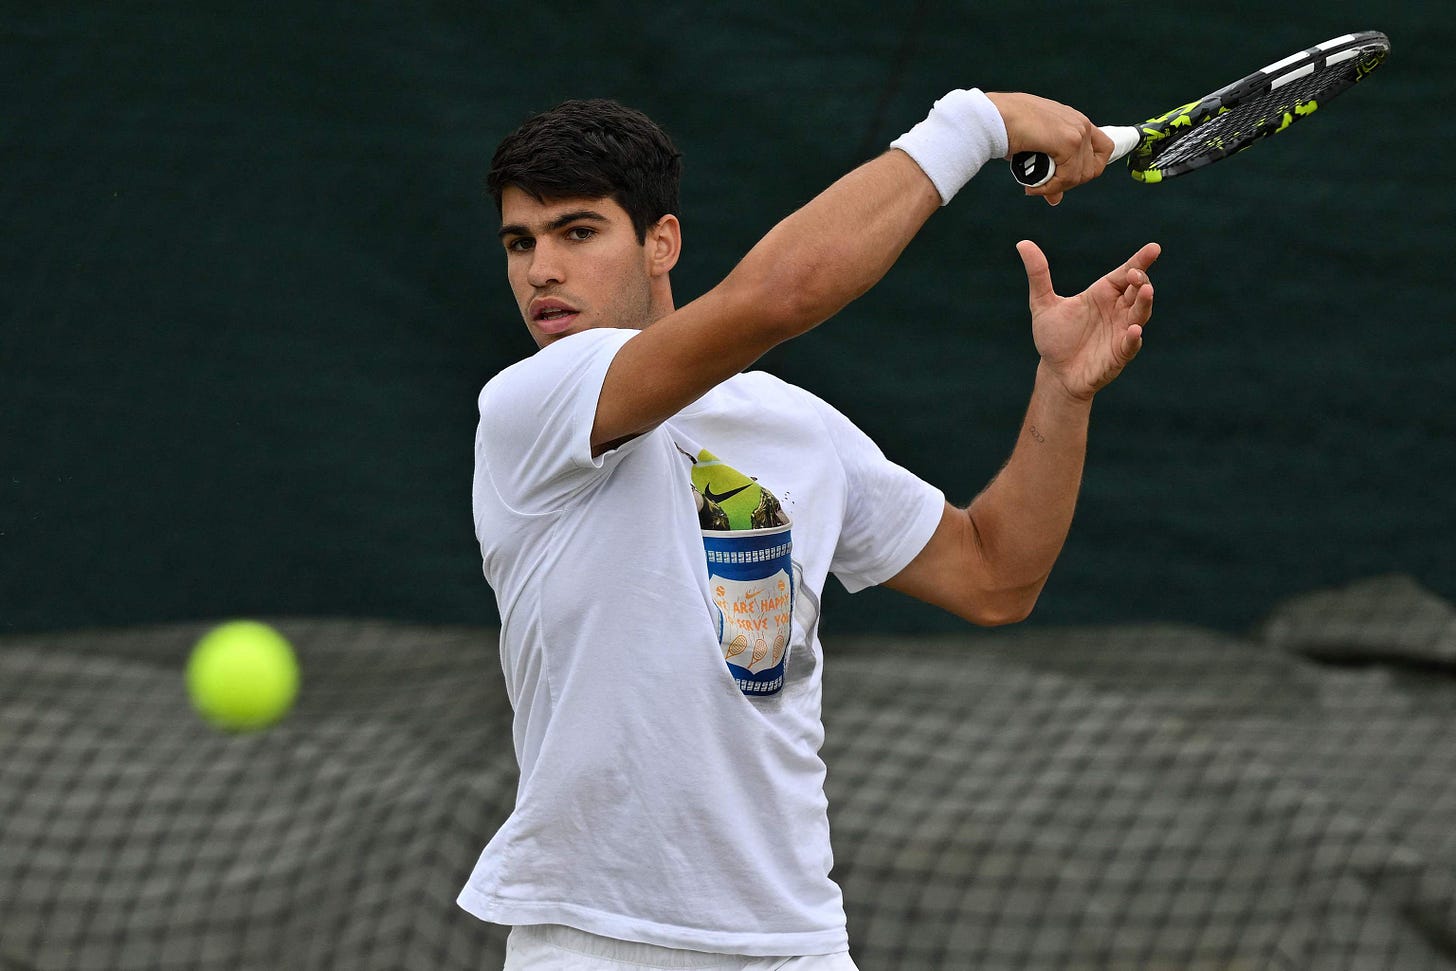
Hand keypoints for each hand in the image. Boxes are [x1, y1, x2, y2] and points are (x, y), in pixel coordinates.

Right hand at [985, 92, 1112, 204]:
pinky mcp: (1069, 142)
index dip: (1088, 169)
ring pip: (1079, 176)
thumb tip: (1056, 200)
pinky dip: (1048, 187)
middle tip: (1045, 185)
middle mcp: (1081, 124)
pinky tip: (1032, 186)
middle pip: (1092, 169)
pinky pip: (1067, 178)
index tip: (1066, 178)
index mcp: (1076, 122)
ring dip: (1055, 187)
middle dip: (1068, 183)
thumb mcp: (1036, 151)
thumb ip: (1051, 171)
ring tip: (1034, 186)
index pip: (1103, 150)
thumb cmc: (1009, 128)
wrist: (994, 117)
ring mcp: (1078, 132)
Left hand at [1017, 240, 1160, 399]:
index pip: (1125, 273)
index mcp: (1103, 294)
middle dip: (1141, 280)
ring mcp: (1120, 332)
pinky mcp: (1118, 355)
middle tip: (1135, 274)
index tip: (1154, 248)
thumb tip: (1022, 243)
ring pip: (1140, 315)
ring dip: (1144, 303)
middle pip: (1138, 291)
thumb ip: (1038, 275)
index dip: (1140, 261)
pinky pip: (1130, 345)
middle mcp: (1117, 310)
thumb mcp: (1043, 304)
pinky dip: (1133, 338)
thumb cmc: (1054, 337)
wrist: (1055, 372)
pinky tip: (1133, 330)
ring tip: (1146, 291)